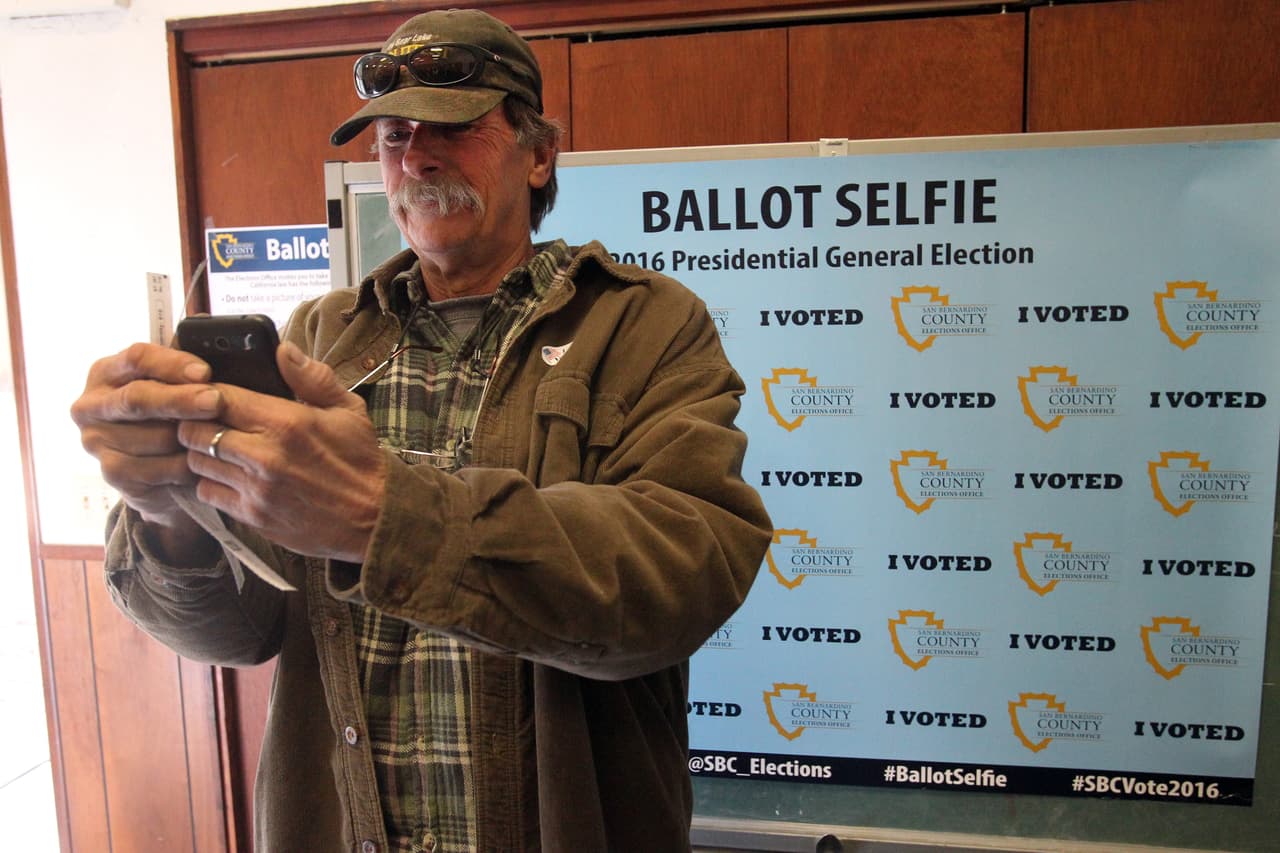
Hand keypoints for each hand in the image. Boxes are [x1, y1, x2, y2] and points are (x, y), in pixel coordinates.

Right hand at [71, 343, 221, 544]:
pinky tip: (202, 461)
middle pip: (138, 397)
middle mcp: (92, 405)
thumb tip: (204, 324)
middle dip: (181, 399)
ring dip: (188, 437)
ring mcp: (97, 441)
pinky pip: (156, 469)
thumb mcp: (173, 383)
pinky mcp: (112, 473)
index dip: (172, 364)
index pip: (137, 358)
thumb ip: (184, 358)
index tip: (205, 371)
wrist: (156, 469)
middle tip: (215, 401)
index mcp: (106, 372)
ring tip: (217, 436)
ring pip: (151, 436)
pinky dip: (184, 465)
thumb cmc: (169, 414)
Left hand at [177, 341, 386, 562]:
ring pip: (195, 461)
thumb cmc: (361, 462)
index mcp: (287, 422)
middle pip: (195, 429)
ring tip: (218, 447)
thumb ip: (312, 378)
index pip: (220, 397)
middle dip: (196, 421)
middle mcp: (266, 455)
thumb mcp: (348, 410)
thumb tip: (283, 349)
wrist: (374, 519)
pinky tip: (228, 476)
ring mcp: (256, 488)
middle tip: (209, 420)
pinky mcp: (252, 516)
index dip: (207, 392)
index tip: (211, 392)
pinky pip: (206, 493)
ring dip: (201, 452)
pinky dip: (210, 483)